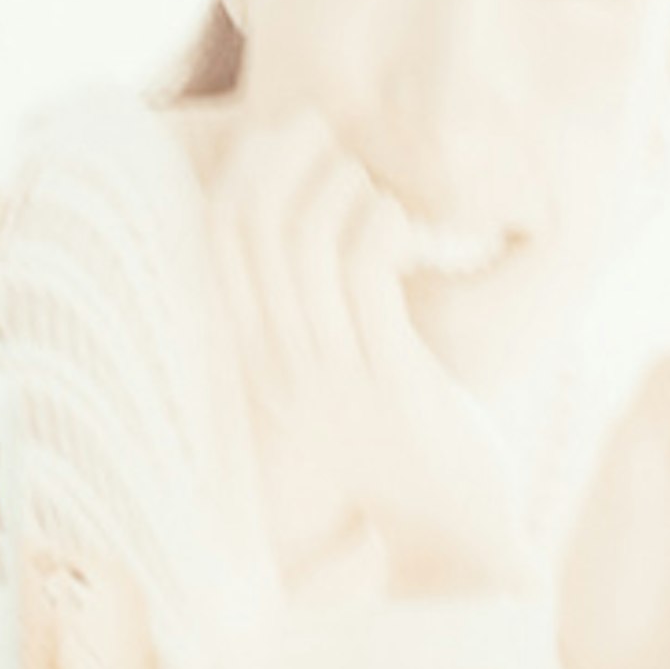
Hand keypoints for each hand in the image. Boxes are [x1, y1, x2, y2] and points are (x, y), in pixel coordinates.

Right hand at [182, 101, 529, 602]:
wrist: (452, 533)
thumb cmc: (405, 435)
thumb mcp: (339, 370)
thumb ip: (316, 307)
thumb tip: (311, 215)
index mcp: (260, 359)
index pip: (217, 242)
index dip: (244, 171)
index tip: (282, 135)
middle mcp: (282, 367)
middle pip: (252, 228)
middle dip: (287, 158)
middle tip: (329, 136)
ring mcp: (331, 377)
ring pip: (306, 242)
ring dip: (341, 187)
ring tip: (374, 191)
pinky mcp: (389, 382)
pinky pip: (364, 273)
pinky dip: (380, 224)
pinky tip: (405, 227)